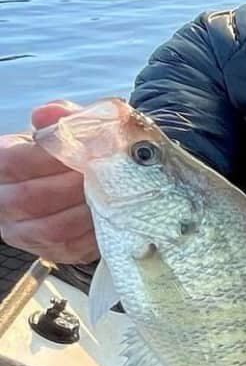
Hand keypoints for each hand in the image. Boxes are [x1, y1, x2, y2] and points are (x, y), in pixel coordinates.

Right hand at [0, 100, 98, 263]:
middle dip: (74, 185)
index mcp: (1, 165)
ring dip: (88, 209)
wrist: (78, 184)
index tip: (84, 151)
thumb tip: (49, 114)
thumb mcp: (63, 130)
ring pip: (53, 227)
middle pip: (32, 198)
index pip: (14, 163)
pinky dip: (97, 231)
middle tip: (106, 174)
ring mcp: (24, 232)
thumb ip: (61, 118)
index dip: (50, 157)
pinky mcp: (52, 251)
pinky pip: (73, 247)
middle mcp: (3, 202)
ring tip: (113, 193)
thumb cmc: (67, 155)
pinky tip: (114, 215)